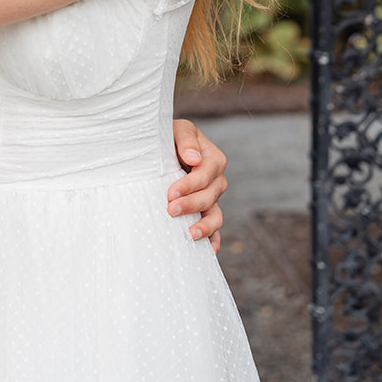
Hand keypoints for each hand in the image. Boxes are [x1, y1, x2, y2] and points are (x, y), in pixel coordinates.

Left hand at [168, 118, 227, 254]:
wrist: (165, 148)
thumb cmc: (170, 136)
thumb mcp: (178, 130)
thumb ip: (186, 140)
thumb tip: (193, 158)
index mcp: (213, 159)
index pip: (206, 174)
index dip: (189, 185)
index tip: (171, 193)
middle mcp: (216, 181)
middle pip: (209, 196)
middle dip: (190, 205)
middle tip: (170, 210)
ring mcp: (212, 199)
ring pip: (215, 215)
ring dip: (204, 227)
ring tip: (190, 235)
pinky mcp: (206, 211)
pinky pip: (215, 229)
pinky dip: (213, 241)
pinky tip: (208, 252)